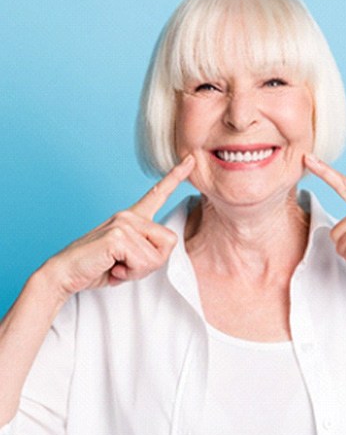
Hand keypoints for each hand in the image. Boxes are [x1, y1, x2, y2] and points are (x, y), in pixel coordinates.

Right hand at [45, 156, 195, 296]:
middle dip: (153, 263)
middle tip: (127, 266)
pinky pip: (143, 261)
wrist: (66, 273)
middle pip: (170, 242)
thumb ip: (148, 250)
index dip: (176, 177)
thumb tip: (163, 249)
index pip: (158, 193)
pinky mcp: (118, 235)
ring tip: (117, 266)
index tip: (191, 160)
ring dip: (139, 270)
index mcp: (133, 217)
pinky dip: (130, 272)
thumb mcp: (130, 258)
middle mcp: (129, 215)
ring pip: (157, 256)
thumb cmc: (98, 266)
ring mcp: (124, 222)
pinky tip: (112, 267)